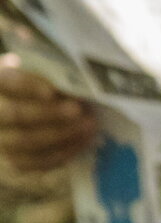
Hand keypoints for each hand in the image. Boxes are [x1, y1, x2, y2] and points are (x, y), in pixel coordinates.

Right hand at [0, 55, 96, 172]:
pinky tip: (85, 140)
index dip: (27, 86)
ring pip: (29, 141)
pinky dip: (65, 151)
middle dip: (50, 113)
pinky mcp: (18, 161)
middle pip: (16, 115)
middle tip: (78, 109)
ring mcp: (3, 141)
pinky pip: (40, 161)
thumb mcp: (37, 70)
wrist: (31, 112)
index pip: (6, 83)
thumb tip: (56, 60)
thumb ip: (43, 65)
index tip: (52, 90)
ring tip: (89, 125)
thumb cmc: (38, 86)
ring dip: (63, 134)